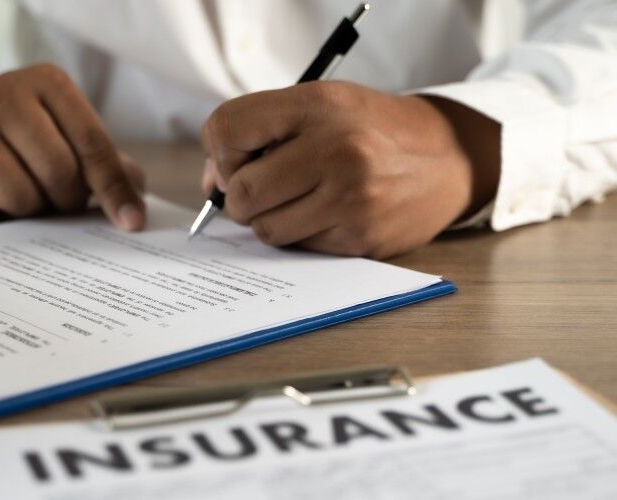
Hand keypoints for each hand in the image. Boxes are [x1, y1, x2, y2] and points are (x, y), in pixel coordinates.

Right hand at [0, 64, 145, 228]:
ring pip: (19, 196)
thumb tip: (136, 203)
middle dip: (68, 200)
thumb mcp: (69, 135)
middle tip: (61, 200)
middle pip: (59, 172)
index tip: (131, 222)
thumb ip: (107, 164)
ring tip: (28, 195)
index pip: (93, 143)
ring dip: (31, 210)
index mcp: (48, 83)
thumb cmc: (27, 137)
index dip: (114, 189)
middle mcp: (3, 93)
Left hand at [201, 82, 499, 258]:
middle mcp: (336, 149)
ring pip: (266, 230)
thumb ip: (260, 132)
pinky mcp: (362, 237)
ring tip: (299, 200)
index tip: (239, 160)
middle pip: (243, 193)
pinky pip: (300, 249)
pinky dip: (303, 236)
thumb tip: (213, 184)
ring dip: (270, 221)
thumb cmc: (372, 129)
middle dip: (241, 199)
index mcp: (317, 105)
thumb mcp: (320, 106)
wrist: (448, 157)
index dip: (222, 153)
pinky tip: (328, 214)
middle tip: (263, 190)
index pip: (227, 130)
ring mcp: (352, 198)